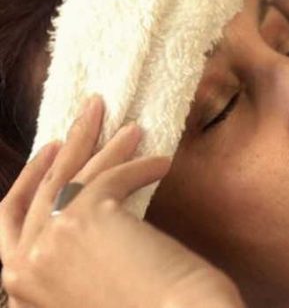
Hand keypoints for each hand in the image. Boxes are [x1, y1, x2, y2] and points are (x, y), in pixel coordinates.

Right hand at [0, 96, 243, 307]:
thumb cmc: (143, 306)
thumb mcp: (87, 282)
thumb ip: (71, 252)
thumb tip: (85, 202)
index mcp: (20, 283)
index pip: (13, 215)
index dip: (31, 175)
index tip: (51, 147)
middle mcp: (23, 264)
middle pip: (45, 184)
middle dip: (70, 141)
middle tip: (91, 111)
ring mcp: (50, 242)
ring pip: (77, 174)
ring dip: (107, 144)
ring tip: (132, 127)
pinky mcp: (85, 220)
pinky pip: (113, 177)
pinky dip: (140, 165)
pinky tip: (162, 162)